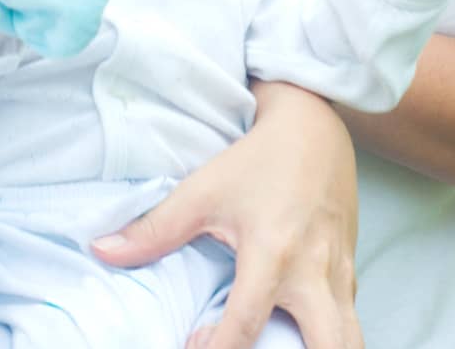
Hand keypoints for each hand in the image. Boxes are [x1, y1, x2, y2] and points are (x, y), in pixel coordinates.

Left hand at [92, 82, 362, 348]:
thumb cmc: (256, 160)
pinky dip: (330, 337)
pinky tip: (296, 337)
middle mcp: (315, 272)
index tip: (192, 346)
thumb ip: (154, 229)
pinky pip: (350, 320)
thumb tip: (102, 251)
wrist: (314, 127)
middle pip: (330, 347)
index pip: (246, 324)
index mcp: (274, 253)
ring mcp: (341, 274)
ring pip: (352, 341)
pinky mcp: (351, 271)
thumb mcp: (203, 191)